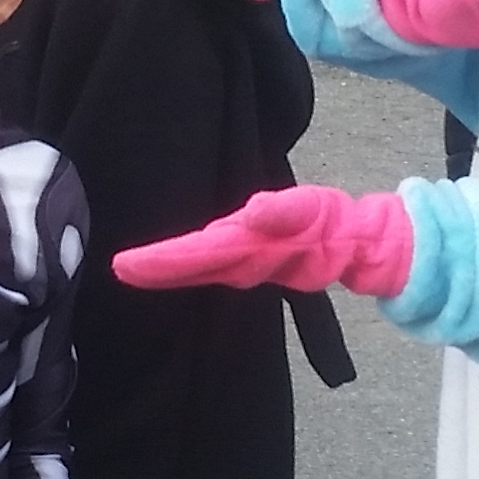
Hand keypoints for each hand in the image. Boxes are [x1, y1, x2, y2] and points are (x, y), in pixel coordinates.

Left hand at [115, 184, 413, 297]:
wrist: (359, 243)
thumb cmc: (333, 223)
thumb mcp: (313, 210)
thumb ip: (283, 212)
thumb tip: (251, 213)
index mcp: (249, 248)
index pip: (196, 254)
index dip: (161, 261)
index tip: (125, 266)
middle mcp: (243, 260)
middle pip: (191, 266)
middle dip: (156, 268)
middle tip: (119, 268)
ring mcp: (249, 262)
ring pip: (202, 267)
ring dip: (170, 267)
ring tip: (136, 266)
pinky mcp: (255, 256)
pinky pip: (216, 263)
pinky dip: (192, 263)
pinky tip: (173, 262)